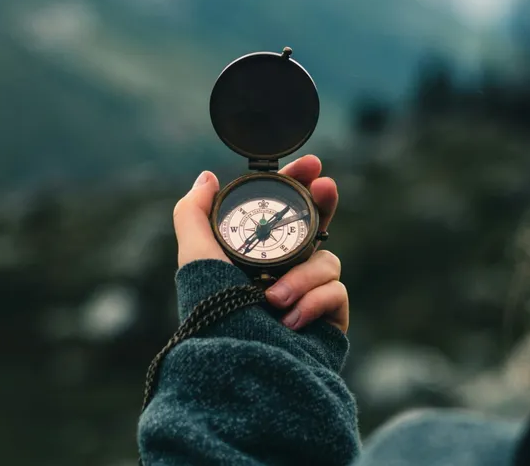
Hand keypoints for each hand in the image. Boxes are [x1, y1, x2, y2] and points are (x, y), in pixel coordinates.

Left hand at [172, 154, 345, 331]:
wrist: (240, 365)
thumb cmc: (215, 314)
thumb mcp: (195, 257)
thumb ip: (194, 213)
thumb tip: (207, 177)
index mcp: (255, 257)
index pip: (283, 213)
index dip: (299, 185)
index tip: (311, 164)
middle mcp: (283, 273)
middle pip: (316, 227)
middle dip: (323, 203)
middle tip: (326, 186)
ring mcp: (308, 296)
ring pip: (326, 260)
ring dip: (301, 276)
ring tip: (274, 300)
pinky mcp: (329, 319)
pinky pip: (335, 292)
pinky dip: (312, 302)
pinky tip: (290, 321)